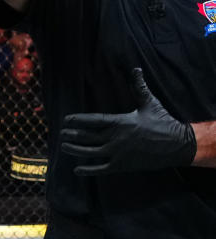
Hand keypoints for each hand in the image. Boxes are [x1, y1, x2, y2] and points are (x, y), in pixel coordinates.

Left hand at [61, 68, 195, 174]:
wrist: (179, 145)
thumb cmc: (163, 122)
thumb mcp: (150, 103)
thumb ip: (139, 87)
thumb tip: (135, 68)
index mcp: (120, 122)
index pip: (93, 120)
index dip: (77, 120)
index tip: (65, 119)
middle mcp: (116, 138)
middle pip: (87, 137)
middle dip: (72, 135)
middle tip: (60, 133)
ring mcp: (118, 153)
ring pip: (90, 152)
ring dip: (75, 150)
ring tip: (63, 147)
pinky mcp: (123, 165)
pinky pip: (101, 169)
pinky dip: (88, 170)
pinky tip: (76, 170)